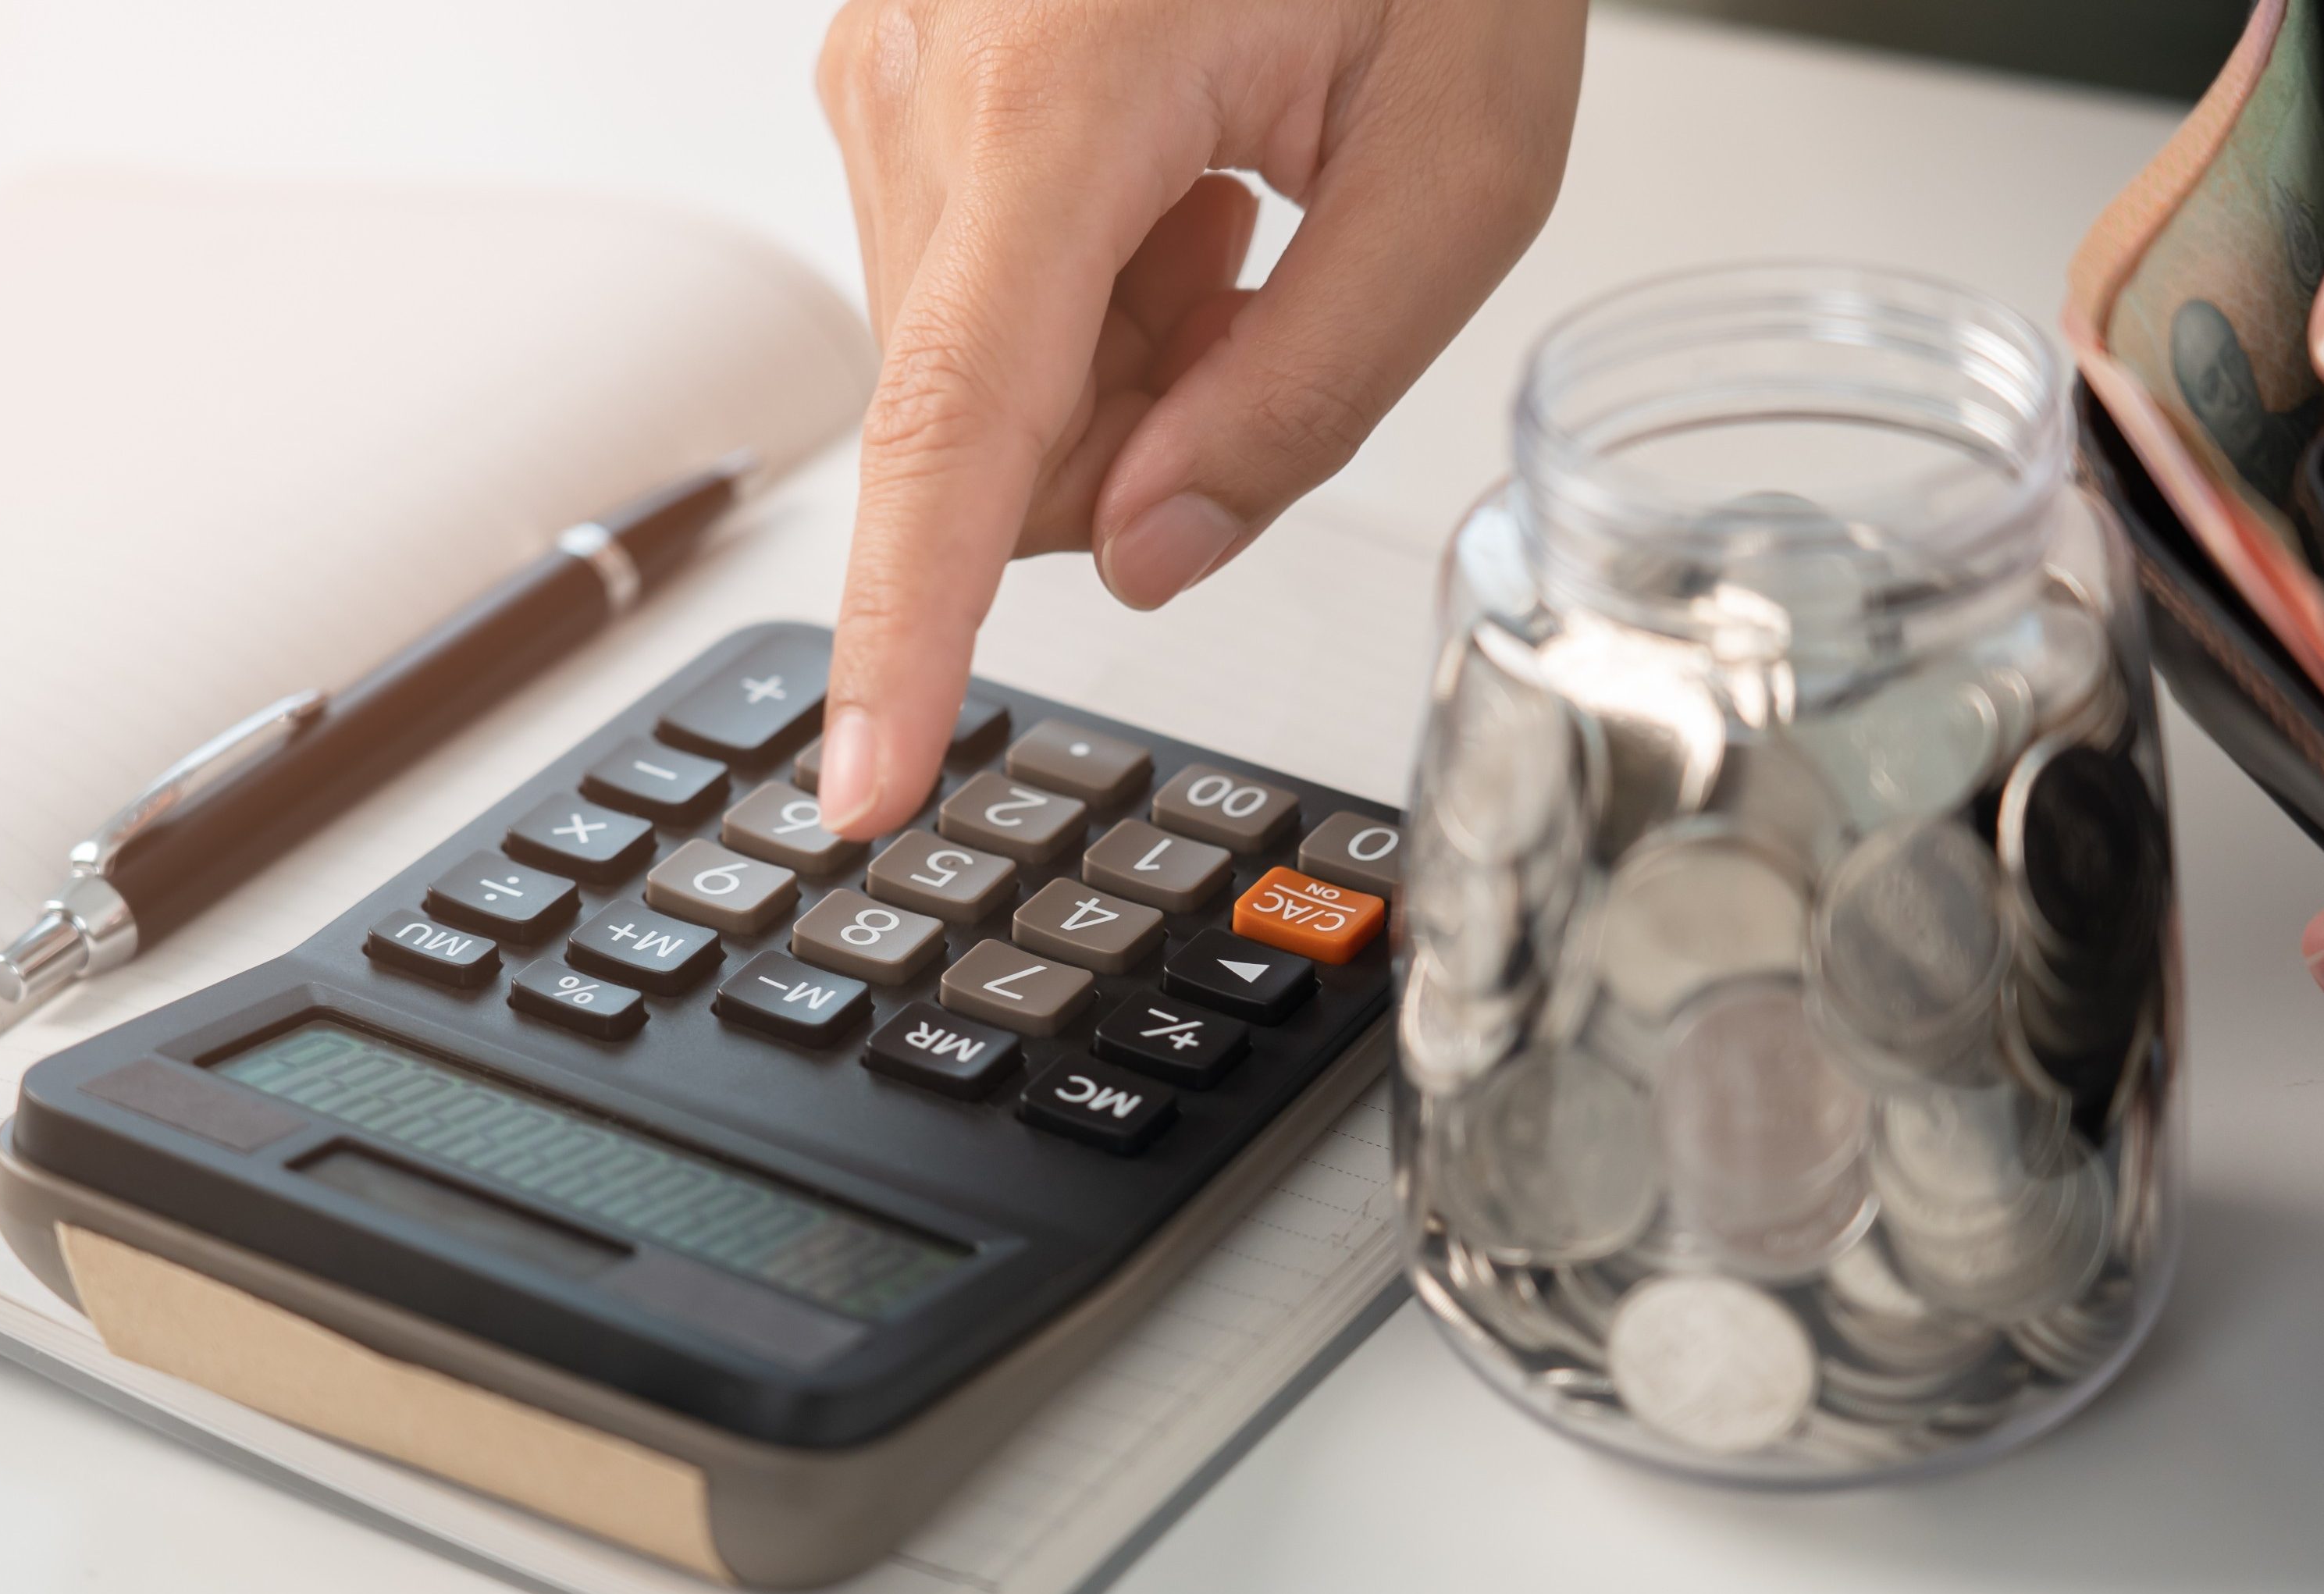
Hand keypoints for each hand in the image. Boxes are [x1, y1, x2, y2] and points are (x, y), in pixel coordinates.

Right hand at [810, 0, 1586, 834]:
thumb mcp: (1458, 152)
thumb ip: (1316, 385)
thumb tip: (1155, 558)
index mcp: (1063, 82)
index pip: (957, 425)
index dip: (911, 629)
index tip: (864, 786)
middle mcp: (923, 80)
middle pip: (988, 435)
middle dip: (1142, 440)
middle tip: (1272, 292)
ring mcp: (887, 76)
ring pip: (980, 386)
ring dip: (1125, 365)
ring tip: (1228, 210)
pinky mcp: (891, 87)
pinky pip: (972, 304)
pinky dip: (1094, 301)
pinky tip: (1178, 190)